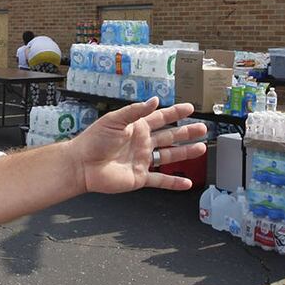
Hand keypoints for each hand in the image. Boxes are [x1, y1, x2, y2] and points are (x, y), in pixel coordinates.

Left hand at [68, 98, 207, 193]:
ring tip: (201, 149)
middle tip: (203, 129)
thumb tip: (155, 100)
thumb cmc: (93, 140)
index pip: (161, 118)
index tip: (189, 108)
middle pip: (169, 136)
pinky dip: (174, 183)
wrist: (82, 165)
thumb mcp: (115, 120)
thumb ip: (136, 111)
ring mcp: (141, 161)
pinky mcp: (139, 178)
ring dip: (185, 153)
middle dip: (186, 132)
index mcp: (137, 127)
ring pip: (168, 157)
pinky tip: (187, 183)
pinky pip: (160, 180)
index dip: (175, 113)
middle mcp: (142, 143)